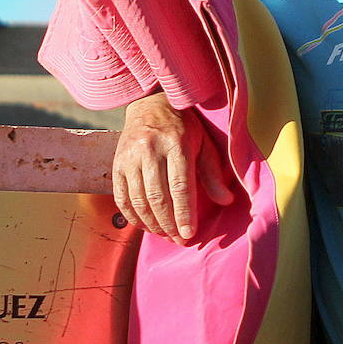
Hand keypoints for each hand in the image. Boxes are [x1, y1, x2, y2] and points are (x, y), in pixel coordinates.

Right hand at [112, 92, 233, 243]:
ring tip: (165, 235)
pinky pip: (122, 197)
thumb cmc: (184, 127)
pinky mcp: (116, 163)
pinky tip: (146, 226)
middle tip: (179, 240)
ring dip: (152, 224)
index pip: (180, 186)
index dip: (184, 213)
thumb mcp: (203, 143)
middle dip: (169, 224)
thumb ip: (212, 173)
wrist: (150, 103)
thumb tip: (226, 201)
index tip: (189, 234)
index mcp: (176, 143)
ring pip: (139, 200)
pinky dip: (133, 217)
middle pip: (158, 197)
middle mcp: (150, 149)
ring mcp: (130, 157)